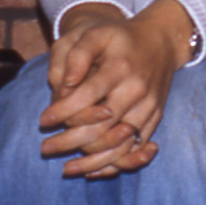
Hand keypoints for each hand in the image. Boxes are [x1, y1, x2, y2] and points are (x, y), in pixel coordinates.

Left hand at [39, 0, 193, 178]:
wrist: (162, 40)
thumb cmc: (121, 38)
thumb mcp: (96, 34)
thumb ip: (76, 55)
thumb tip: (64, 85)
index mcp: (120, 68)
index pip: (87, 96)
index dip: (62, 111)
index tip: (43, 120)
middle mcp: (137, 90)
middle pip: (101, 126)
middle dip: (69, 141)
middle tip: (45, 148)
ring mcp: (148, 106)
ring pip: (119, 143)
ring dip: (92, 161)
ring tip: (66, 169)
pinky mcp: (155, 116)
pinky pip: (136, 147)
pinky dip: (115, 163)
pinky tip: (93, 171)